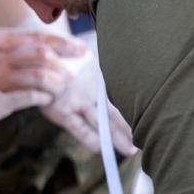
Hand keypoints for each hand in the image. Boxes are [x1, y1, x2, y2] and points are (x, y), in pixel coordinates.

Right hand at [0, 29, 86, 129]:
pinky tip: (44, 100)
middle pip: (45, 55)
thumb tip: (33, 52)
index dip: (65, 45)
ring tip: (61, 89)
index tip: (81, 51)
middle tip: (79, 72)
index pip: (39, 38)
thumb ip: (4, 49)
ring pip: (41, 76)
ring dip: (57, 83)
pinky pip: (29, 97)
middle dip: (67, 64)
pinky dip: (43, 98)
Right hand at [40, 37, 135, 154]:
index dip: (136, 108)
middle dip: (128, 128)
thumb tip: (135, 42)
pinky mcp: (60, 111)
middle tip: (145, 140)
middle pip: (113, 112)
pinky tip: (102, 148)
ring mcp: (75, 101)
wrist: (42, 50)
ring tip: (130, 150)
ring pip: (99, 123)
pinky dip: (90, 138)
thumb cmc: (71, 51)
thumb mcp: (94, 47)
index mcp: (99, 75)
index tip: (151, 117)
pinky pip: (78, 128)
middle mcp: (89, 89)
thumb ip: (111, 53)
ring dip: (115, 138)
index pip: (121, 96)